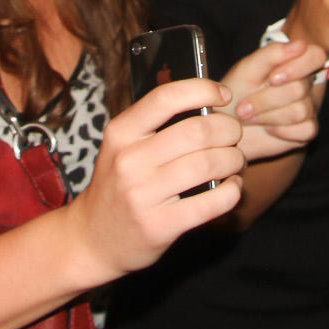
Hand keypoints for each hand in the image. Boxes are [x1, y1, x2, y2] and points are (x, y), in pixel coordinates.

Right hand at [66, 78, 244, 282]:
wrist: (93, 238)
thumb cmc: (118, 185)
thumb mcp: (122, 147)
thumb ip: (156, 125)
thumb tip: (209, 101)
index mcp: (121, 133)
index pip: (166, 97)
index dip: (203, 90)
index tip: (223, 95)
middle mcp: (129, 161)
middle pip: (197, 131)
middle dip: (228, 129)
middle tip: (234, 135)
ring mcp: (143, 195)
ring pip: (209, 164)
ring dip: (234, 159)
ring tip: (235, 161)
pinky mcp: (160, 225)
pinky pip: (212, 202)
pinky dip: (232, 191)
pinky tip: (231, 187)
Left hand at [221, 38, 323, 161]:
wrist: (227, 125)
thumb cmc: (237, 92)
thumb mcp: (247, 70)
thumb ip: (272, 54)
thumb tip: (300, 44)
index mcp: (294, 62)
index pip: (316, 56)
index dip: (298, 67)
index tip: (273, 78)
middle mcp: (305, 84)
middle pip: (300, 88)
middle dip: (266, 100)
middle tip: (243, 106)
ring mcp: (309, 107)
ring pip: (300, 111)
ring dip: (268, 116)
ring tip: (250, 116)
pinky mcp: (307, 129)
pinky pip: (305, 129)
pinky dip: (280, 131)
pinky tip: (268, 128)